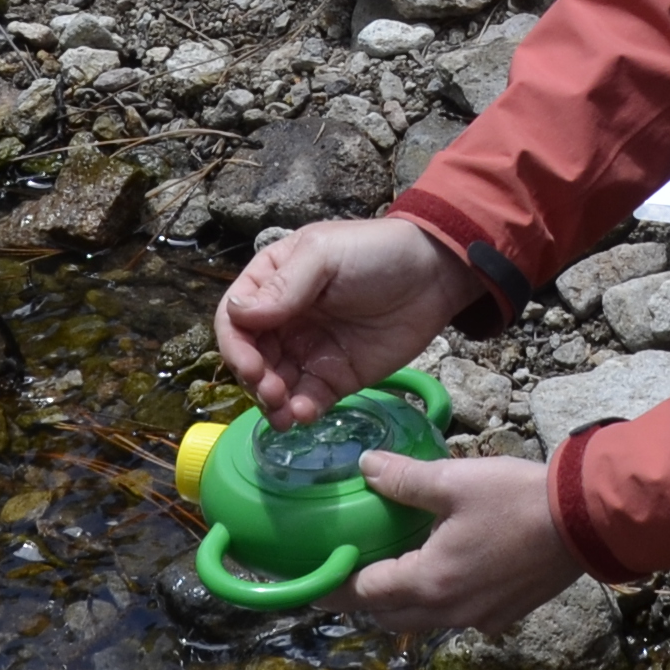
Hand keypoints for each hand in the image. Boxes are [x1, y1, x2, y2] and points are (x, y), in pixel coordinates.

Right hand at [217, 216, 483, 424]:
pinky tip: (304, 416)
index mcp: (272, 283)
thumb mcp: (325, 256)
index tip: (251, 366)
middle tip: (271, 393)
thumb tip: (238, 314)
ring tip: (284, 415)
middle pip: (250, 357)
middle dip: (254, 380)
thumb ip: (284, 286)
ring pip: (273, 384)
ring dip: (271, 403)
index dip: (235, 345)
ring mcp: (307, 351)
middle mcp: (283, 320)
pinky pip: (306, 400)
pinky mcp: (334, 378)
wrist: (433, 276)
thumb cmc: (375, 254)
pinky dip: (299, 412)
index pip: (235, 318)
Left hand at [343, 451, 582, 632]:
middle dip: (363, 601)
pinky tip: (448, 574)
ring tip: (392, 573)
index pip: (363, 594)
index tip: (309, 587)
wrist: (586, 520)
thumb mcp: (454, 480)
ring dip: (401, 603)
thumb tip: (365, 467)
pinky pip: (458, 618)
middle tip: (347, 576)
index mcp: (430, 581)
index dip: (332, 588)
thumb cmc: (517, 499)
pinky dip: (440, 603)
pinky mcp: (505, 616)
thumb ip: (403, 479)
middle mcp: (450, 611)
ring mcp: (480, 619)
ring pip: (423, 620)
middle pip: (389, 617)